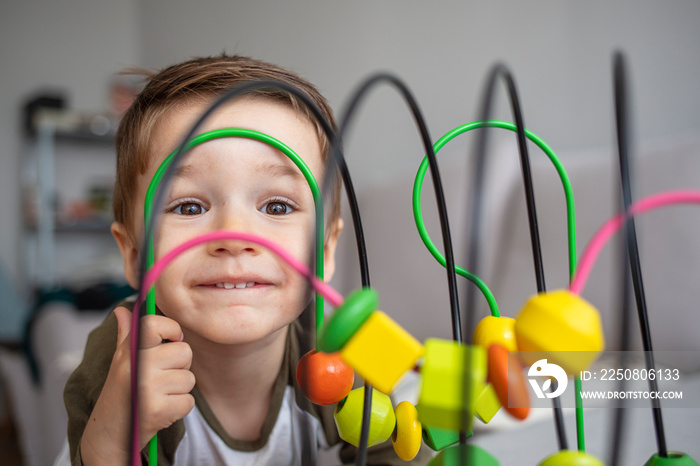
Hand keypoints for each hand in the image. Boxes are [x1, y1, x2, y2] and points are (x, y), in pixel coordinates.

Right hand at [80, 306, 195, 464]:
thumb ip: (126, 335)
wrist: (109, 434)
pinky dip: (180, 408)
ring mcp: (147, 389)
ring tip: (158, 396)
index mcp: (129, 352)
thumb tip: (123, 309)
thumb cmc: (120, 393)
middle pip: (184, 351)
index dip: (172, 329)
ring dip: (179, 390)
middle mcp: (137, 367)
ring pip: (189, 378)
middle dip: (180, 366)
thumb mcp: (120, 362)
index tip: (172, 340)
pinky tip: (162, 410)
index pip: (155, 324)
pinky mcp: (158, 411)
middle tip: (161, 378)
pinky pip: (189, 401)